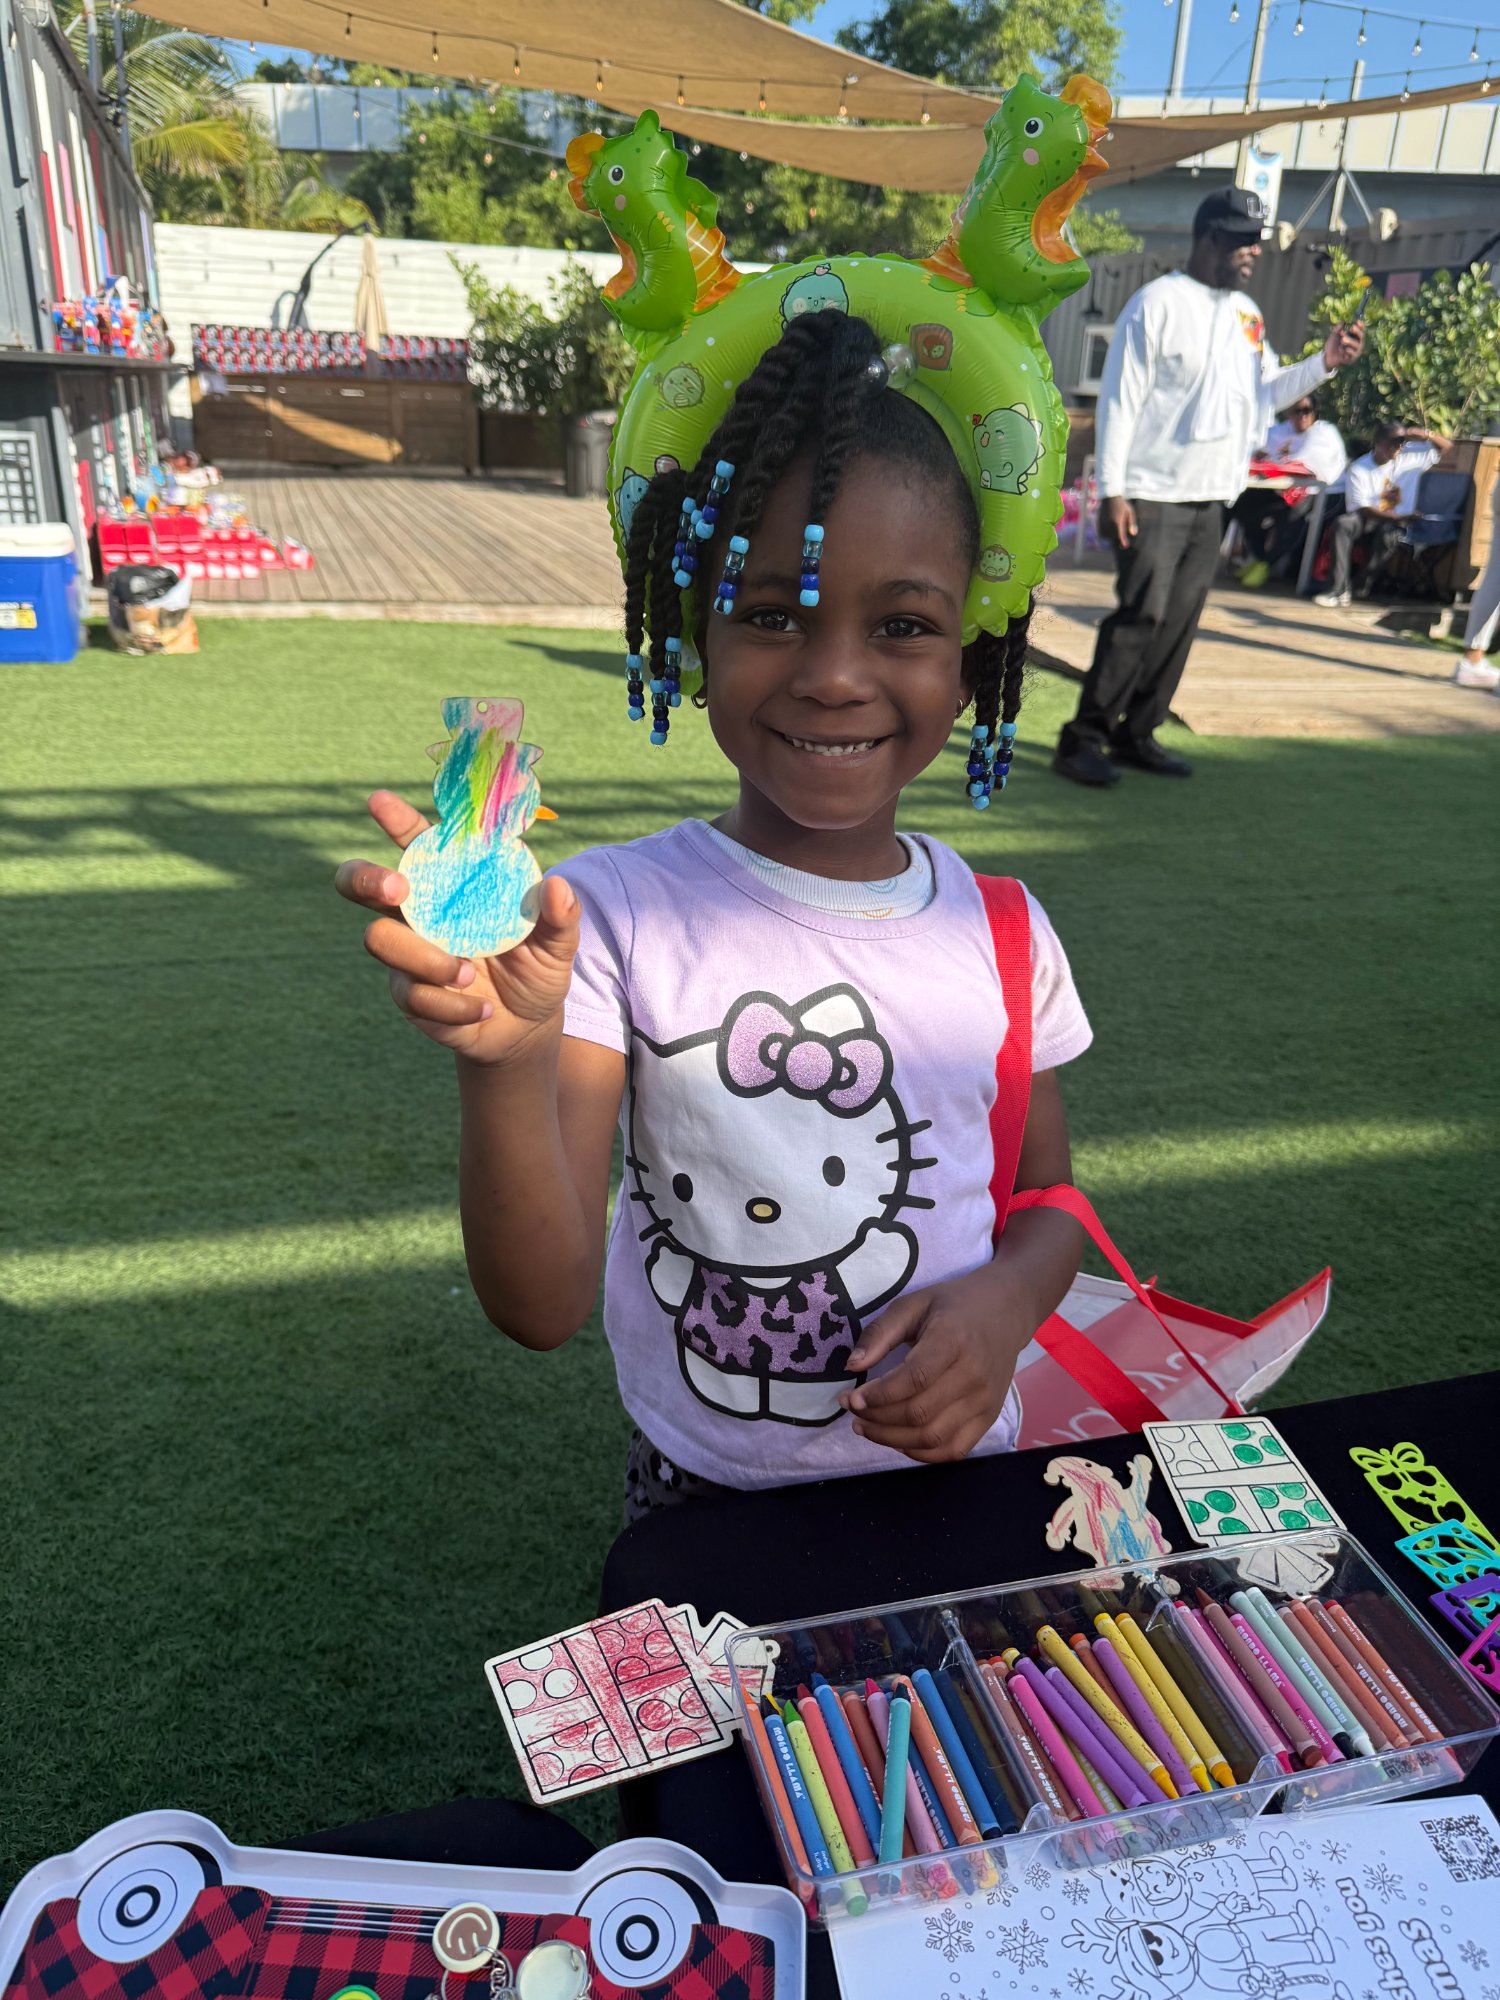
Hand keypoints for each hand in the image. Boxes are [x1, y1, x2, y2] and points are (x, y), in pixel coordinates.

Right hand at [334, 789, 579, 1065]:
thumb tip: (557, 888)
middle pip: (360, 883)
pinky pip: (413, 995)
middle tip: (397, 889)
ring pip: (381, 940)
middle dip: (366, 879)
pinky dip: (454, 1005)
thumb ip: (559, 915)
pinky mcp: (409, 994)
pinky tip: (482, 1009)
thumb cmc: (537, 965)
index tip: (380, 801)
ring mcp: (406, 953)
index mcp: (450, 884)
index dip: (396, 820)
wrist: (528, 1023)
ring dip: (427, 959)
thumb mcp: (558, 942)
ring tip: (470, 974)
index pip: (417, 844)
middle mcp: (418, 912)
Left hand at [839, 1265, 1027, 1463]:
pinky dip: (921, 1453)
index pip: (914, 1379)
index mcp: (953, 1340)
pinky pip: (953, 1450)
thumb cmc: (953, 1306)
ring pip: (933, 1437)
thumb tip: (852, 1366)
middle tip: (852, 1410)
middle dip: (877, 1418)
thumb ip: (880, 1333)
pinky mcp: (989, 1418)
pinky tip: (898, 1440)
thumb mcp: (913, 1304)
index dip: (879, 1395)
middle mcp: (973, 1375)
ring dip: (892, 1439)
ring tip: (866, 1427)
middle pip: (919, 1413)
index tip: (851, 1398)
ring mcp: (984, 1401)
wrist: (1006, 1312)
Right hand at [1101, 496, 1136, 547]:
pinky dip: (1105, 535)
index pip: (1120, 537)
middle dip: (1118, 540)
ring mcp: (1103, 524)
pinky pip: (1101, 534)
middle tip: (1121, 543)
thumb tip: (1133, 534)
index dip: (1123, 543)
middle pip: (1113, 538)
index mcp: (1118, 522)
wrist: (1110, 497)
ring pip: (1106, 537)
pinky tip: (1108, 532)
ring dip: (1111, 538)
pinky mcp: (1098, 524)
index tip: (1125, 545)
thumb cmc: (1122, 504)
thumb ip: (1132, 523)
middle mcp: (1109, 525)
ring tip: (1114, 535)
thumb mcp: (1130, 512)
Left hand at [1323, 321, 1364, 367]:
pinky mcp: (1352, 359)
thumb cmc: (1332, 345)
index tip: (1357, 321)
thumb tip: (1343, 321)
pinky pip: (1354, 354)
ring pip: (1358, 345)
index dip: (1361, 326)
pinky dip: (1349, 350)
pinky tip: (1342, 349)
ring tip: (1342, 339)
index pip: (1361, 330)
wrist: (1326, 356)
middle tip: (1352, 328)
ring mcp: (1356, 351)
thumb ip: (1338, 328)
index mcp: (1354, 336)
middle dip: (1357, 331)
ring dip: (1350, 341)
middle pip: (1362, 336)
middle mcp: (1357, 343)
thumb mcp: (1334, 335)